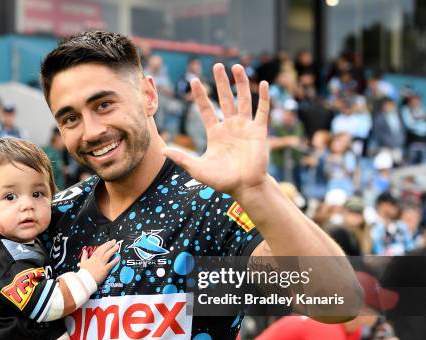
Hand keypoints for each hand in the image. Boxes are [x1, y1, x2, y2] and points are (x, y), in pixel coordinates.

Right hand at [80, 240, 119, 283]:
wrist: (85, 280)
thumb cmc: (84, 272)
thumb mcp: (82, 262)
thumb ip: (84, 255)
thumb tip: (84, 250)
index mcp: (92, 258)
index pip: (99, 249)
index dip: (105, 245)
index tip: (109, 242)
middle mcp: (97, 260)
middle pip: (104, 250)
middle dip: (110, 245)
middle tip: (114, 241)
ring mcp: (101, 265)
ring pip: (108, 255)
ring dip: (113, 250)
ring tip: (117, 246)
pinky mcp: (104, 270)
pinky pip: (110, 265)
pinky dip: (114, 261)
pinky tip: (118, 257)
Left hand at [163, 64, 270, 196]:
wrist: (245, 187)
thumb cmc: (222, 181)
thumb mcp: (197, 169)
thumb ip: (182, 158)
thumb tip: (162, 151)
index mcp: (215, 133)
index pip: (206, 109)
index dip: (200, 95)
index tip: (194, 80)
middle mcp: (230, 126)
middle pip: (225, 99)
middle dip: (221, 82)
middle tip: (217, 65)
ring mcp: (245, 127)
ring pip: (243, 100)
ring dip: (241, 83)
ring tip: (237, 66)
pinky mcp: (259, 131)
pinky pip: (262, 111)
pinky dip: (262, 98)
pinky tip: (262, 84)